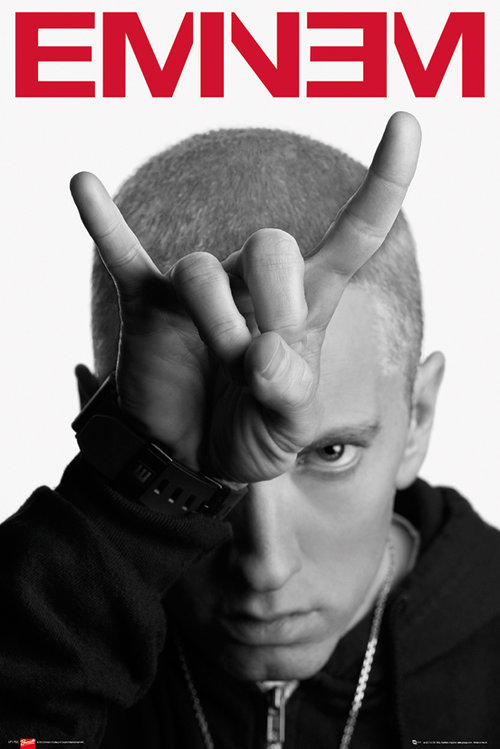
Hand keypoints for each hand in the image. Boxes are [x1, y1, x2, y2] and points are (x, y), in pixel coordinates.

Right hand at [70, 112, 420, 483]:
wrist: (189, 457)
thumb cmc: (250, 434)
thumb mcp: (288, 429)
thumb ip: (289, 394)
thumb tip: (262, 352)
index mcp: (309, 305)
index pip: (355, 235)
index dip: (383, 183)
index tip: (406, 121)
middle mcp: (256, 283)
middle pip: (273, 242)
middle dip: (274, 301)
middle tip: (258, 360)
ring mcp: (199, 289)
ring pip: (202, 267)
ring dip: (214, 321)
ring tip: (219, 365)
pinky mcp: (149, 302)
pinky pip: (122, 252)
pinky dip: (103, 223)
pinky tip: (83, 185)